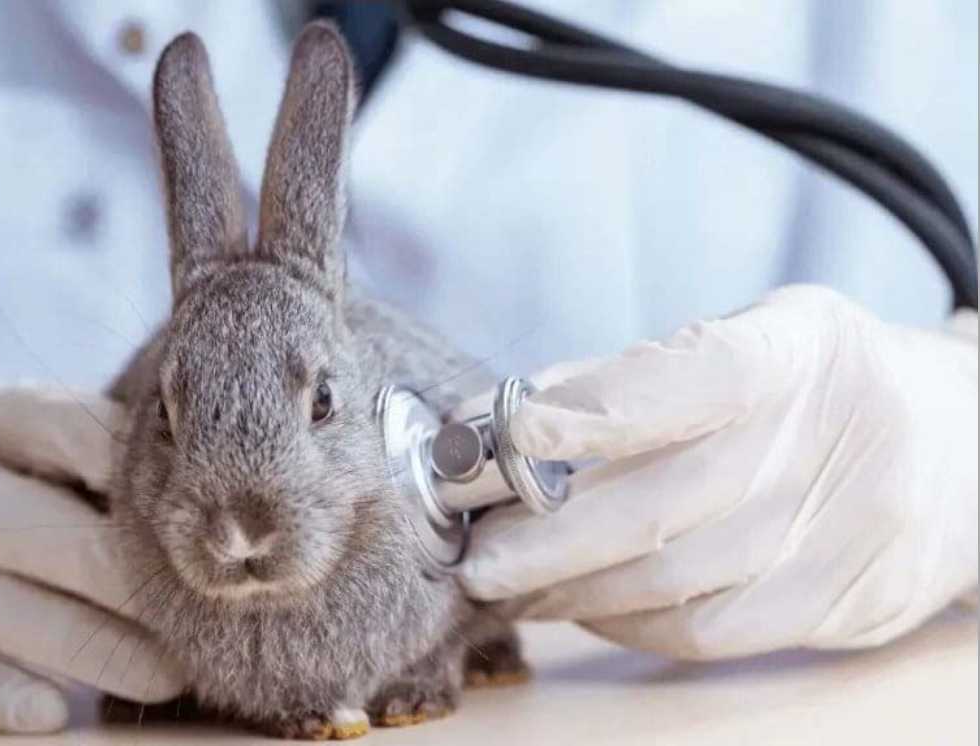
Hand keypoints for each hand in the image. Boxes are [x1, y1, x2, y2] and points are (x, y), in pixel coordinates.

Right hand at [0, 380, 184, 732]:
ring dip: (99, 653)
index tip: (210, 519)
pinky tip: (56, 715)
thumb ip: (82, 445)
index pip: (75, 432)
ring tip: (170, 676)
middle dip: (139, 585)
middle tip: (211, 615)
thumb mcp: (5, 427)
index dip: (145, 476)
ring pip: (9, 614)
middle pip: (55, 536)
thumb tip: (193, 491)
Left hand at [460, 286, 977, 658]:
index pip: (683, 382)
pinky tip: (583, 603)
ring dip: (571, 588)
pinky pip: (706, 631)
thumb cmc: (822, 383)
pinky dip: (625, 621)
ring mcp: (842, 534)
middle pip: (660, 507)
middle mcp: (830, 442)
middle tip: (474, 549)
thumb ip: (637, 375)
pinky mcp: (841, 604)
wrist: (965, 448)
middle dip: (544, 537)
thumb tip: (507, 418)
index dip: (584, 411)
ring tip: (510, 580)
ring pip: (673, 582)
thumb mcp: (753, 340)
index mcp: (798, 352)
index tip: (498, 432)